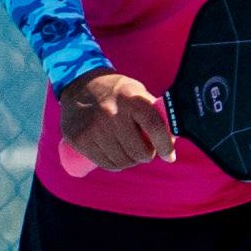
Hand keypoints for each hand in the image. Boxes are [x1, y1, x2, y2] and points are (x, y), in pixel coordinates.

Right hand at [56, 70, 177, 171]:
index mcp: (130, 99)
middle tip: (144, 149)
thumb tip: (172, 138)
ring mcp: (93, 128)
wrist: (79, 86)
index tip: (169, 156)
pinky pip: (105, 163)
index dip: (165, 145)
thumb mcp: (137, 93)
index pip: (154, 126)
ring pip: (122, 161)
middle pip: (139, 151)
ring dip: (130, 161)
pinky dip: (114, 164)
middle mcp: (111, 113)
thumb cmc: (116, 92)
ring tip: (128, 151)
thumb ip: (154, 112)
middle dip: (146, 155)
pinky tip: (115, 156)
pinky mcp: (80, 139)